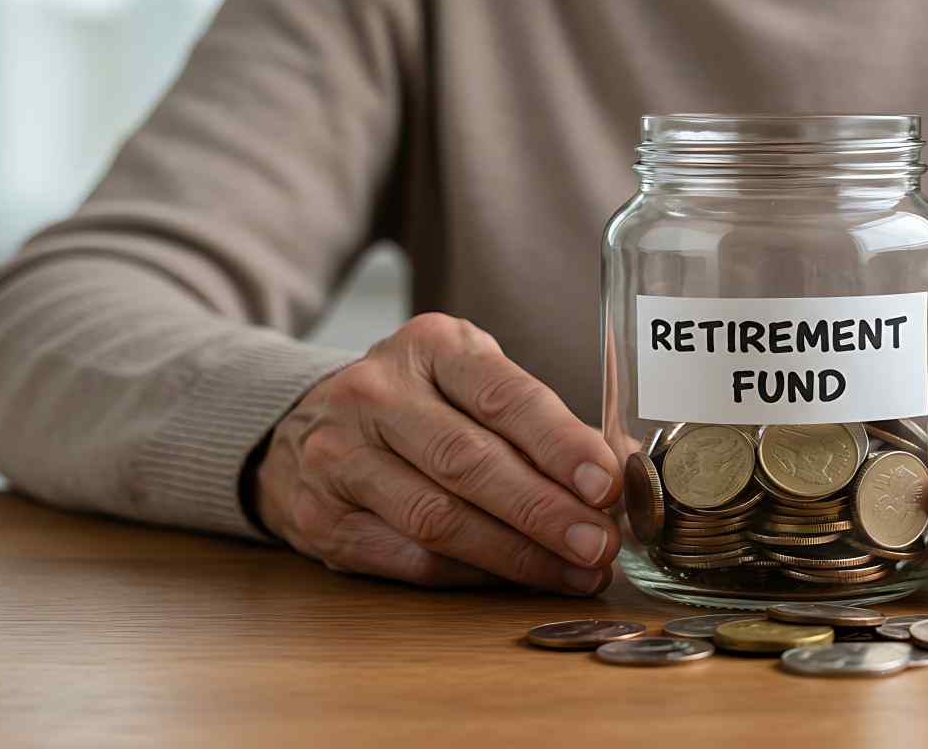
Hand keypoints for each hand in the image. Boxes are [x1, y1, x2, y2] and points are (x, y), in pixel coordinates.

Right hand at [253, 313, 620, 593]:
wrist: (304, 426)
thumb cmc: (420, 404)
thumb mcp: (474, 382)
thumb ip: (540, 422)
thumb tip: (623, 471)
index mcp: (430, 347)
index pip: (503, 396)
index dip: (559, 444)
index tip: (605, 484)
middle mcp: (376, 394)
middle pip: (470, 462)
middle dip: (545, 511)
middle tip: (600, 546)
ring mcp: (340, 456)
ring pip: (438, 518)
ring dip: (517, 555)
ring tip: (575, 573)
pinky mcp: (322, 518)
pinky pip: (411, 558)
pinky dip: (474, 576)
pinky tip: (520, 581)